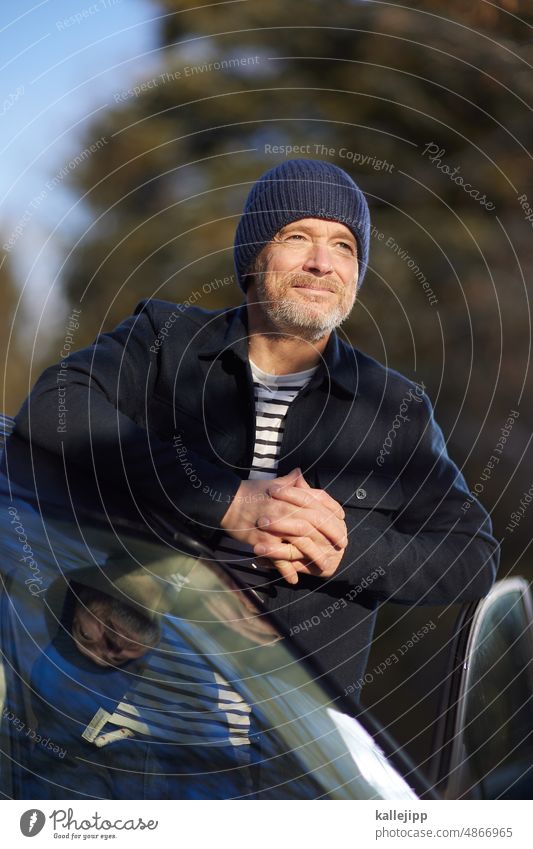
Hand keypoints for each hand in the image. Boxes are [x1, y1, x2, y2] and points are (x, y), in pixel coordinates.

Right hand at [220, 468, 346, 583]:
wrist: (225, 501)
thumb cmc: (250, 492)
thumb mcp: (272, 483)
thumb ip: (290, 482)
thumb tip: (300, 473)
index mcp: (290, 495)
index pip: (318, 501)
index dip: (333, 511)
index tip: (343, 520)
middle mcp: (285, 509)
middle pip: (315, 522)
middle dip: (332, 534)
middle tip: (342, 545)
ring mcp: (274, 526)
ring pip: (301, 542)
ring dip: (314, 555)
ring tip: (325, 566)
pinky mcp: (262, 540)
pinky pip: (277, 557)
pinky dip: (286, 569)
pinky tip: (295, 578)